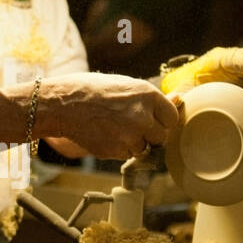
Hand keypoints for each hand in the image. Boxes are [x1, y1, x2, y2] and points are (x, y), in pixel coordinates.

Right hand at [40, 72, 178, 159]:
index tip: (152, 118)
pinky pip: (126, 155)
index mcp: (147, 96)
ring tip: (114, 127)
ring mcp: (129, 137)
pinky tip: (105, 134)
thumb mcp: (126, 86)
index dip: (162, 119)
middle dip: (150, 134)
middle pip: (161, 137)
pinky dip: (119, 149)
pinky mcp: (115, 151)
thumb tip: (179, 99)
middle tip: (131, 124)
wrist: (63, 105)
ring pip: (143, 149)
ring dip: (134, 143)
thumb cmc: (93, 90)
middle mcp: (142, 117)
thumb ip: (152, 99)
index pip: (172, 117)